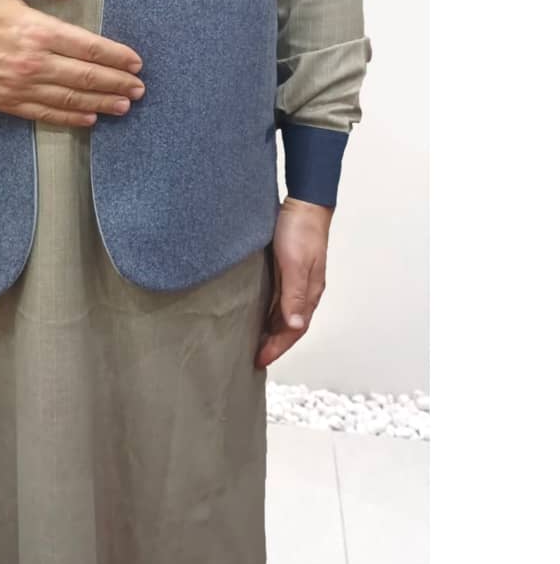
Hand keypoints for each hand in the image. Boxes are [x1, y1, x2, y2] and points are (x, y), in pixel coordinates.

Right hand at [0, 0, 144, 127]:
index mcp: (32, 28)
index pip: (86, 47)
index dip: (115, 57)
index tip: (136, 62)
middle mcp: (28, 62)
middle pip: (83, 77)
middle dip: (115, 84)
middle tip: (140, 89)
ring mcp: (14, 85)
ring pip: (67, 99)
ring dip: (100, 103)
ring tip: (124, 106)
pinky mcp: (0, 100)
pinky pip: (41, 113)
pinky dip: (67, 118)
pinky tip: (88, 119)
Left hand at [255, 196, 333, 368]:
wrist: (304, 203)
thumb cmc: (301, 230)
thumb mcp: (294, 263)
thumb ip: (294, 294)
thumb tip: (294, 326)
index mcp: (310, 293)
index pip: (294, 330)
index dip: (277, 347)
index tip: (260, 360)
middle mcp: (305, 290)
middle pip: (289, 325)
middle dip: (274, 343)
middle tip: (254, 356)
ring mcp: (297, 280)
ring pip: (284, 313)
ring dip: (271, 329)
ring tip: (253, 341)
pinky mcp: (287, 269)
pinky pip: (279, 298)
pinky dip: (269, 311)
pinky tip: (257, 312)